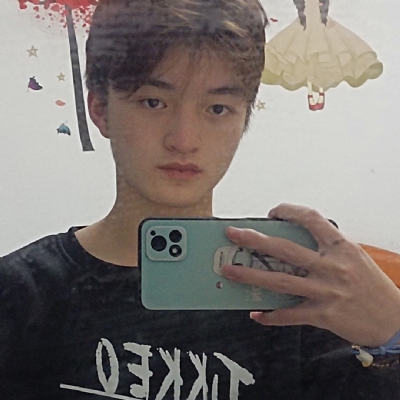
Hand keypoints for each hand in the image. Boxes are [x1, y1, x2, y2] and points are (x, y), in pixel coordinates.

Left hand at [222, 203, 399, 346]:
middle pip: (285, 249)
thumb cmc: (371, 285)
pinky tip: (256, 315)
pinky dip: (271, 316)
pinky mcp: (322, 314)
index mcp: (340, 247)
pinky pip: (290, 315)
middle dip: (255, 240)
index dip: (289, 211)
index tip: (273, 212)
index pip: (311, 219)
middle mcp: (331, 266)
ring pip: (280, 281)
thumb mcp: (353, 257)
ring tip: (230, 272)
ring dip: (251, 276)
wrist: (393, 320)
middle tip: (233, 234)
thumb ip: (326, 248)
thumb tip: (292, 244)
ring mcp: (325, 291)